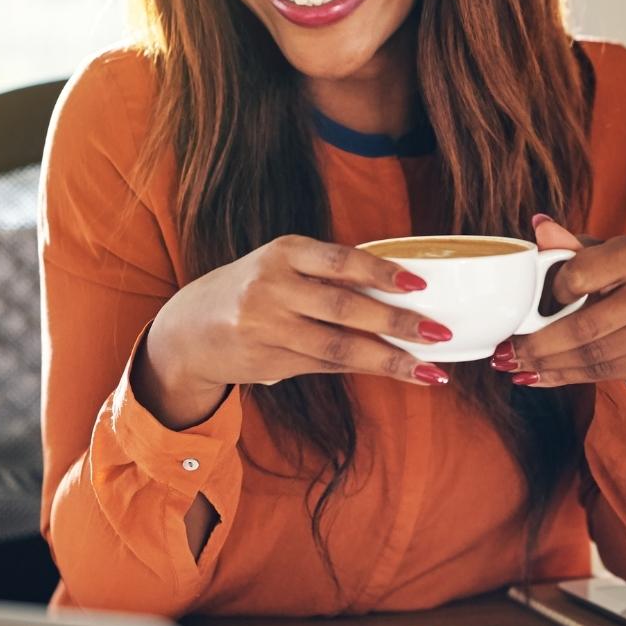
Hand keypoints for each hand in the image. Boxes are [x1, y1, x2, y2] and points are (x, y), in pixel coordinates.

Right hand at [136, 236, 455, 429]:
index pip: (339, 261)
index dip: (381, 273)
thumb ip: (329, 274)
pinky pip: (328, 366)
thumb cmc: (252, 289)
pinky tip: (397, 372)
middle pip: (344, 309)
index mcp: (283, 253)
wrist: (187, 330)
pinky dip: (365, 369)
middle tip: (438, 333)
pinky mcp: (270, 363)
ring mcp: (268, 330)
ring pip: (340, 347)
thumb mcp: (282, 266)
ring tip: (429, 370)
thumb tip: (401, 288)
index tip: (419, 284)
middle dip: (397, 324)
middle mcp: (272, 289)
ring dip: (389, 360)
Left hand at [490, 214, 625, 403]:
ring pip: (593, 356)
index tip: (530, 305)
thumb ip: (566, 247)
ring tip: (516, 369)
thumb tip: (540, 225)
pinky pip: (605, 373)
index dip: (552, 293)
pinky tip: (540, 377)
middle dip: (537, 346)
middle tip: (504, 355)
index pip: (578, 275)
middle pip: (584, 327)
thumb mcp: (596, 258)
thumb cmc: (619, 282)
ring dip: (548, 366)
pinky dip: (566, 377)